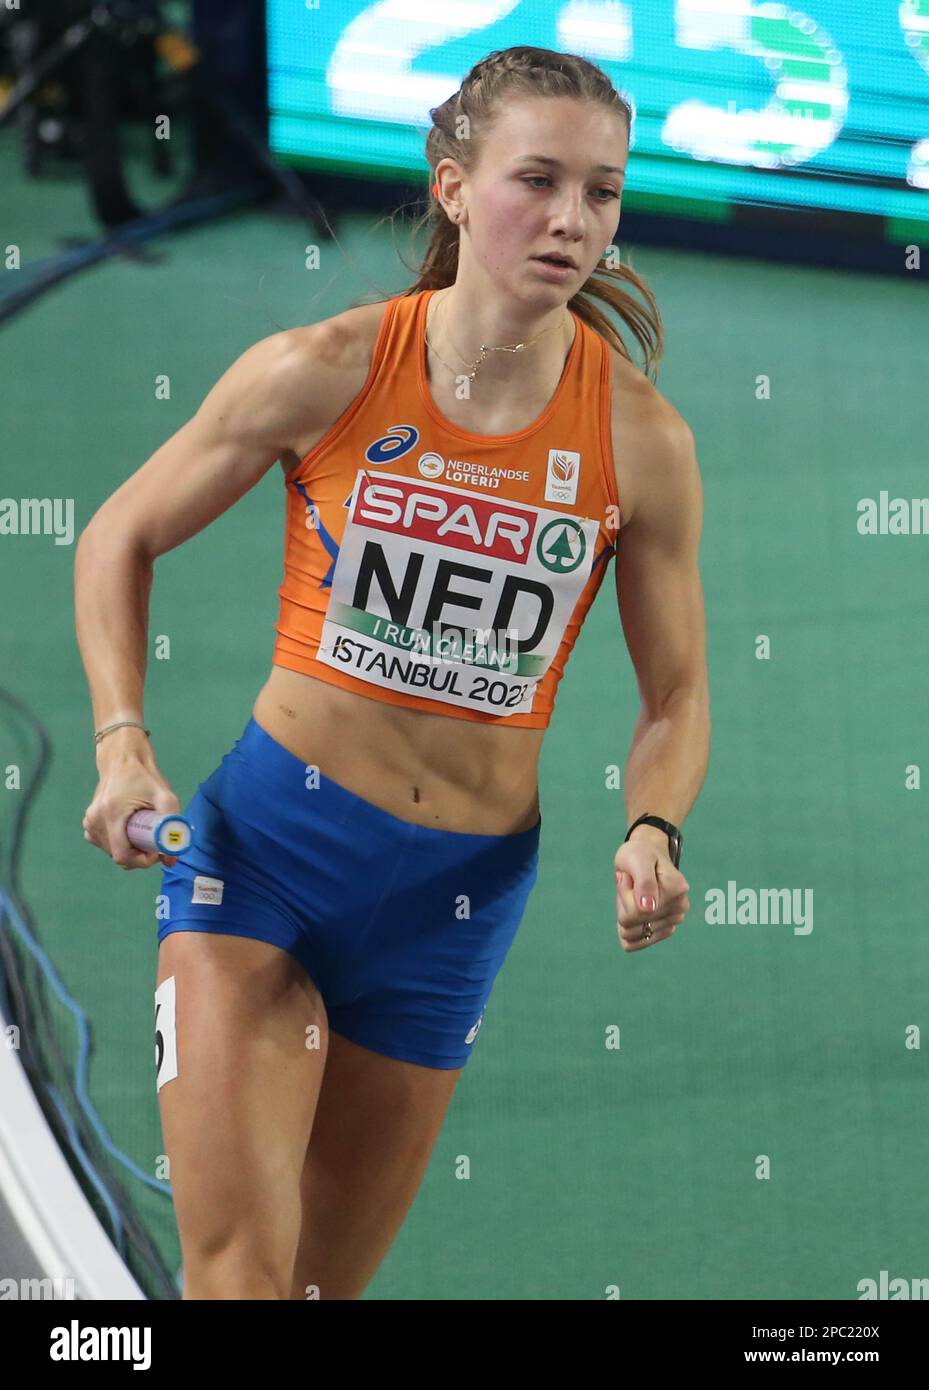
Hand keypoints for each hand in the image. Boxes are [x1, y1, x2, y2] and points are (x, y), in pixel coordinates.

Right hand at [83, 758, 181, 870]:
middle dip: (139, 854)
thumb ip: (173, 826)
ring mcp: (89, 823)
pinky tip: (129, 831)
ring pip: (112, 851)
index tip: (155, 852)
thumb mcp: (165, 797)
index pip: (122, 855)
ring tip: (143, 832)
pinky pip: (105, 844)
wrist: (122, 759)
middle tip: (154, 840)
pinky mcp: (88, 824)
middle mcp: (95, 820)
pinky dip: (119, 843)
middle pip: (118, 855)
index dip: (141, 860)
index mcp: (111, 813)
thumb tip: (171, 860)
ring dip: (130, 850)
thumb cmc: (145, 777)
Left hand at [614, 829, 689, 951]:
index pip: (636, 911)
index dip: (625, 892)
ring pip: (630, 933)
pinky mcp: (664, 931)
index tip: (631, 876)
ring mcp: (673, 921)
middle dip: (623, 902)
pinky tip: (632, 911)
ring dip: (624, 911)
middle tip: (631, 884)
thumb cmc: (639, 854)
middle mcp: (680, 908)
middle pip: (631, 924)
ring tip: (633, 894)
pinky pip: (633, 943)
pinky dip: (626, 928)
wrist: (646, 855)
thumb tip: (648, 909)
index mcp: (677, 889)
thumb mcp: (637, 859)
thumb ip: (644, 882)